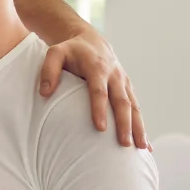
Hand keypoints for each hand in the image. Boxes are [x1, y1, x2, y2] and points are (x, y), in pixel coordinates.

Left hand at [38, 33, 146, 148]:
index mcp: (97, 67)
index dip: (100, 109)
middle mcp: (114, 75)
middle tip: (124, 144)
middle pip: (122, 101)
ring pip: (134, 107)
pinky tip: (145, 146)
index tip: (100, 128)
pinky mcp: (128, 89)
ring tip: (141, 149)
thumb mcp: (55, 53)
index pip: (99, 90)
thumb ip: (48, 71)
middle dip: (125, 124)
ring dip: (138, 128)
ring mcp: (123, 82)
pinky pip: (137, 109)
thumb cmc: (70, 50)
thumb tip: (44, 93)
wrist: (91, 41)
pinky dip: (141, 127)